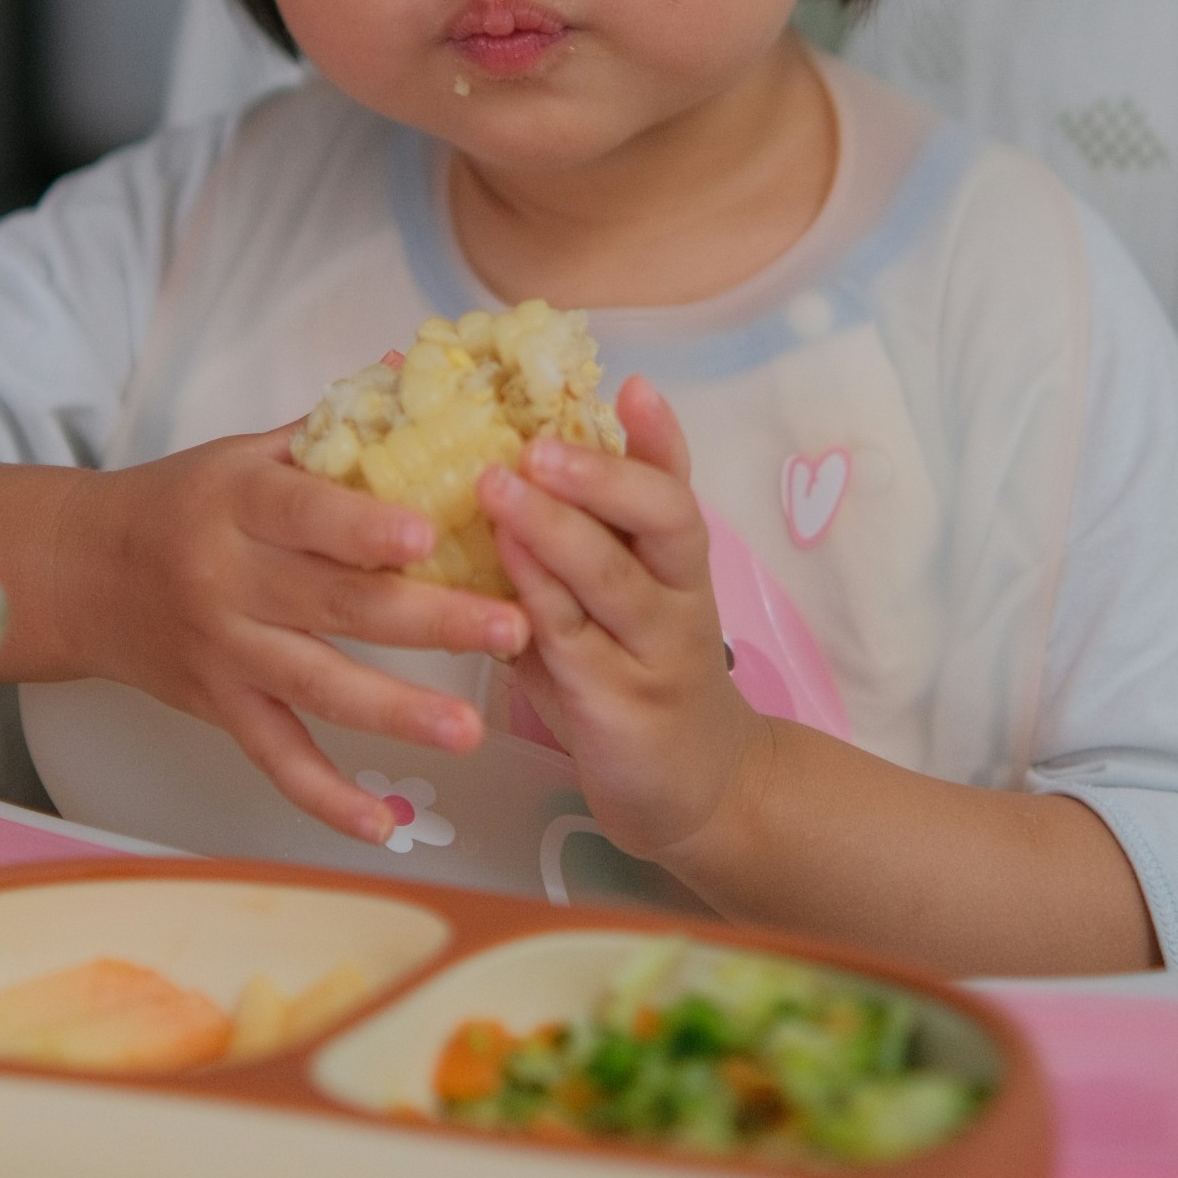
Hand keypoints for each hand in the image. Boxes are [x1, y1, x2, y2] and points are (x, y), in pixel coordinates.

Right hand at [0, 421, 525, 853]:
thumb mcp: (245, 450)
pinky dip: (329, 799)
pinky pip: (278, 761)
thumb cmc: (182, 502)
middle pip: (334, 605)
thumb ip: (335, 427)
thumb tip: (425, 372)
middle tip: (510, 627)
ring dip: (398, 714)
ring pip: (317, 688)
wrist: (79, 572)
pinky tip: (387, 826)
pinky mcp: (221, 709)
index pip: (303, 513)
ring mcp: (225, 653)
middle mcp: (229, 580)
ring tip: (471, 729)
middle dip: (430, 621)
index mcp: (239, 502)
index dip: (362, 526)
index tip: (427, 532)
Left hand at [477, 377, 763, 861]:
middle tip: (540, 443)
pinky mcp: (624, 707)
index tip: (634, 385)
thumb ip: (569, 545)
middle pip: (667, 519)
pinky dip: (539, 603)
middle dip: (604, 474)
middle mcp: (679, 597)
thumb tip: (482, 465)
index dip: (659, 436)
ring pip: (615, 579)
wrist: (694, 792)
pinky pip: (577, 646)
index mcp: (675, 562)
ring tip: (499, 487)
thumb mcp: (611, 604)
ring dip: (556, 530)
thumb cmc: (633, 678)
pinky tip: (501, 575)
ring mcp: (657, 653)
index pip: (675, 484)